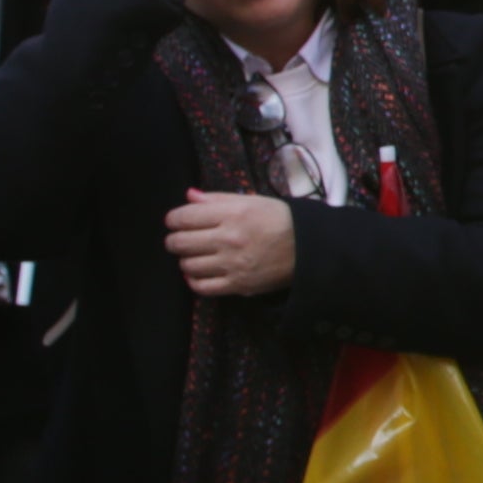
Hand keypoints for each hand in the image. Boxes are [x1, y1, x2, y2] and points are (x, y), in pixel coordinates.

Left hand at [164, 188, 300, 298]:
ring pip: (188, 265)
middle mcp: (229, 239)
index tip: (174, 221)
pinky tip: (198, 273)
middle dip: (173, 240)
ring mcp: (232, 265)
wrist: (309, 248)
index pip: (184, 217)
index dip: (172, 219)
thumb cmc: (279, 219)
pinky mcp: (238, 285)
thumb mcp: (251, 201)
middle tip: (178, 239)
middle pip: (180, 243)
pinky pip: (202, 287)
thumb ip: (217, 199)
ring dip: (185, 259)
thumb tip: (189, 196)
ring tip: (193, 255)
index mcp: (232, 214)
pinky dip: (193, 280)